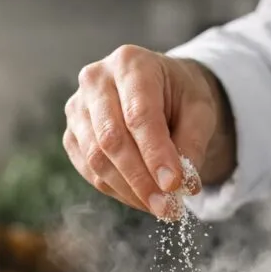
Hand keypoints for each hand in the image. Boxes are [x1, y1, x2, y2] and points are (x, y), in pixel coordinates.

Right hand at [64, 45, 232, 217]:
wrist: (158, 89)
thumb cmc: (179, 96)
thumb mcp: (199, 110)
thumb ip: (192, 143)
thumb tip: (183, 185)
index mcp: (130, 63)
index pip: (139, 115)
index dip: (156, 154)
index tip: (174, 185)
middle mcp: (95, 80)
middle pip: (112, 139)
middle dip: (141, 180)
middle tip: (167, 208)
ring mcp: (77, 109)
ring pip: (97, 159)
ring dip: (129, 191)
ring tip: (160, 207)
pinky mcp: (71, 135)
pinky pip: (90, 171)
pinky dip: (117, 191)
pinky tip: (142, 198)